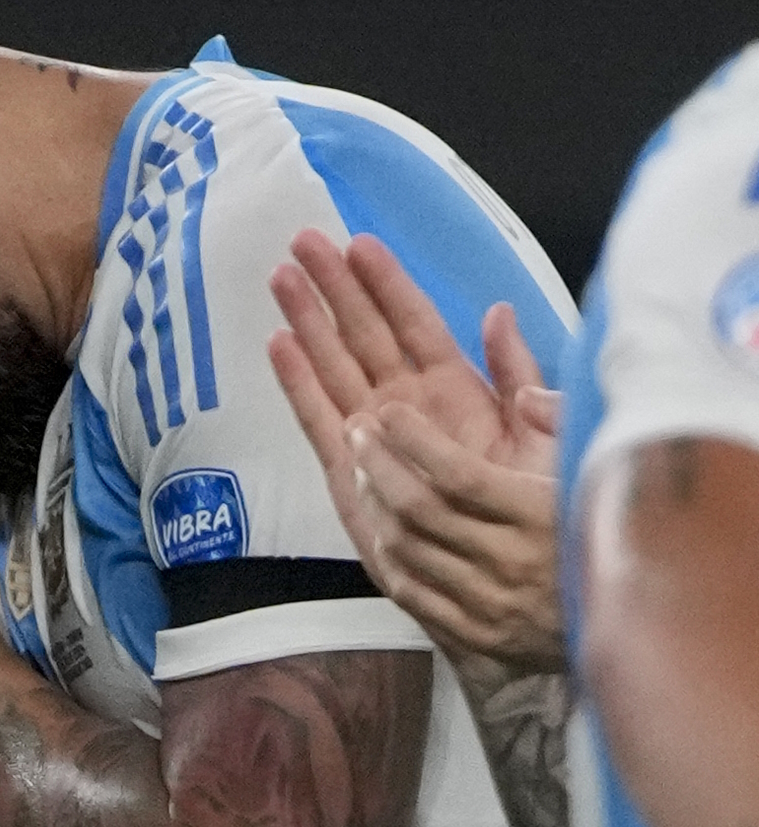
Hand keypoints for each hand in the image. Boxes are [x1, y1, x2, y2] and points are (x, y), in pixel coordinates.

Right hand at [268, 229, 563, 672]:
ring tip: (282, 275)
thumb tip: (498, 315)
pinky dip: (299, 381)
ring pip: (336, 365)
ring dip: (308, 321)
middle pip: (364, 334)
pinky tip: (279, 343)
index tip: (360, 243)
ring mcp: (377, 438)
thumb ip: (522, 379)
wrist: (518, 587)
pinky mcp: (351, 474)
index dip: (387, 283)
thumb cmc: (537, 515)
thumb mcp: (546, 436)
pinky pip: (319, 418)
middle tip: (303, 239)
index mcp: (457, 393)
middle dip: (334, 286)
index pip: (414, 323)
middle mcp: (409, 408)